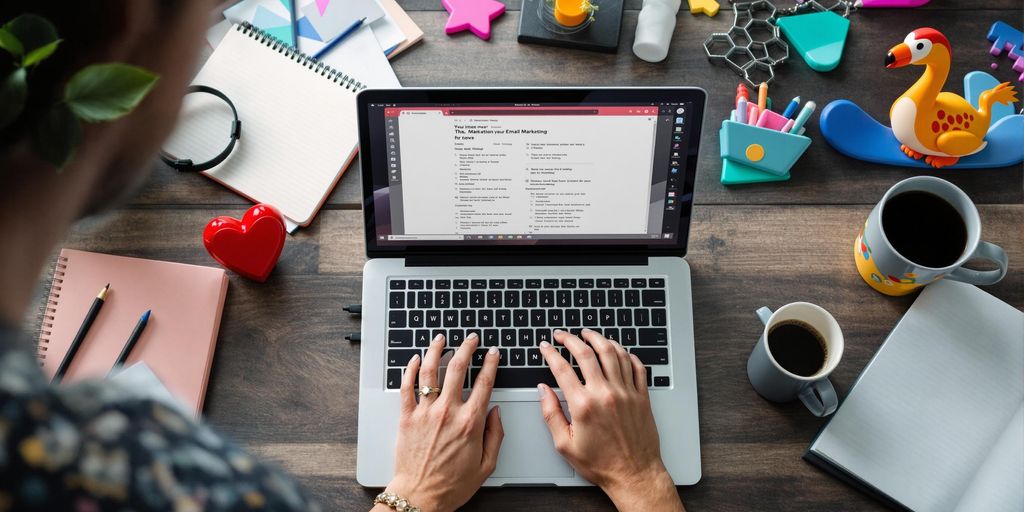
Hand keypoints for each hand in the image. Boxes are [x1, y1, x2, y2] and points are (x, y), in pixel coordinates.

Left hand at [379, 333, 503, 511]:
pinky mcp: (406, 418)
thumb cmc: (451, 485)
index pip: (484, 382)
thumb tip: (496, 412)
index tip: (493, 353)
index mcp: (470, 422)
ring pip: (430, 371)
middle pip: (457, 368)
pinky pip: (407, 386)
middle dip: (467, 347)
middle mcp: (447, 412)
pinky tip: (416, 359)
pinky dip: (411, 369)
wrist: (420, 496)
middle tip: (471, 339)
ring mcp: (425, 413)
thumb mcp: (486, 465)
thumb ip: (495, 435)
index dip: (491, 363)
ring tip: (441, 338)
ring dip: (436, 349)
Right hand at [537, 329, 684, 511]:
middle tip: (562, 335)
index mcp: (584, 405)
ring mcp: (626, 393)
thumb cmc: (601, 463)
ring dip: (598, 339)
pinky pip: (636, 366)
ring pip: (613, 353)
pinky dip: (626, 354)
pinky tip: (618, 351)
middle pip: (587, 353)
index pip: (562, 369)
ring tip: (588, 334)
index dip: (550, 353)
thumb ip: (551, 414)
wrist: (634, 474)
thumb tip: (543, 390)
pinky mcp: (642, 396)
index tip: (545, 347)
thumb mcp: (565, 444)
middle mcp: (606, 394)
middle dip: (571, 339)